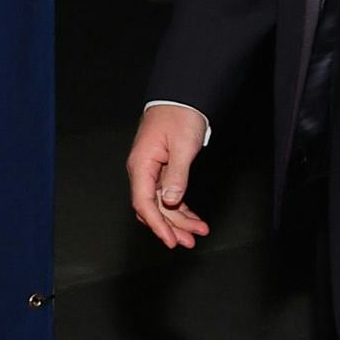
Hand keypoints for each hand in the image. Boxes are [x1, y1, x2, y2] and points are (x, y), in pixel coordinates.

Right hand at [127, 103, 210, 249]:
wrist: (181, 98)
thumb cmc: (180, 116)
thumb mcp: (182, 146)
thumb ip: (177, 175)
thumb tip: (171, 201)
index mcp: (141, 165)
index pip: (145, 203)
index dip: (158, 225)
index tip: (171, 240)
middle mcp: (142, 170)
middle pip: (153, 208)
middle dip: (171, 227)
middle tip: (190, 241)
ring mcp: (151, 171)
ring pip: (162, 204)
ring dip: (178, 220)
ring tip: (198, 232)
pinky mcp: (161, 170)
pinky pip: (168, 195)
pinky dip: (181, 208)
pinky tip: (193, 219)